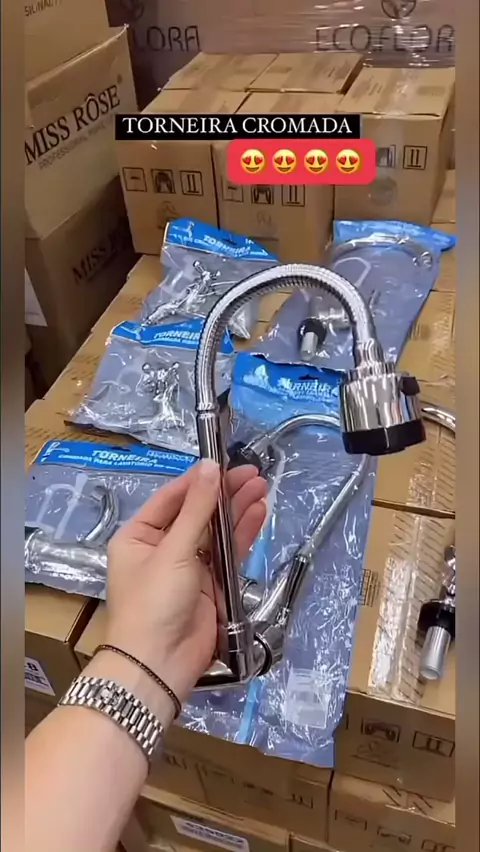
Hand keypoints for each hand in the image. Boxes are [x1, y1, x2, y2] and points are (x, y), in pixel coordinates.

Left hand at [105, 460, 266, 707]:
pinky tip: (258, 513)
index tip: (223, 462)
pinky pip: (228, 553)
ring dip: (237, 511)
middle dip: (223, 494)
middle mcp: (161, 548)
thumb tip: (209, 467)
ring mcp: (187, 567)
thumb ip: (197, 509)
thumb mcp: (174, 551)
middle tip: (252, 474)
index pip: (170, 498)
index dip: (198, 480)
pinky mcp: (210, 585)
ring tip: (261, 487)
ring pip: (216, 531)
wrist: (159, 664)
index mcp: (138, 536)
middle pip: (196, 512)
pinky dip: (242, 535)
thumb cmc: (154, 601)